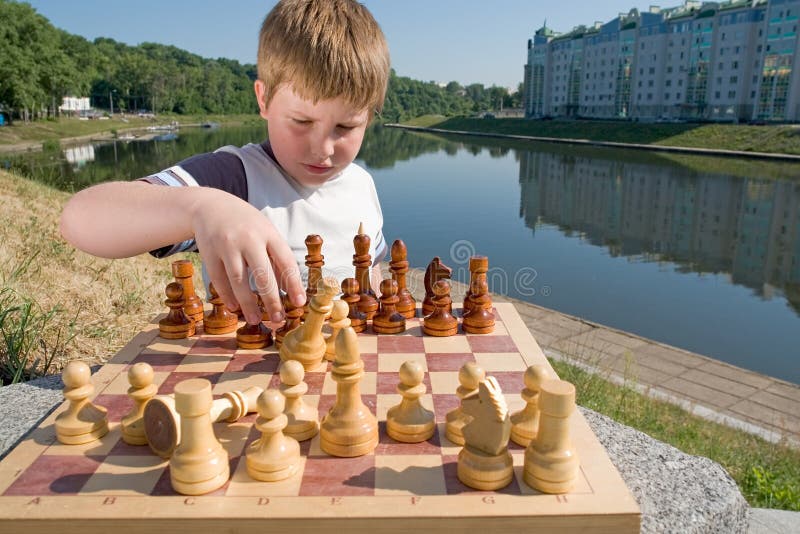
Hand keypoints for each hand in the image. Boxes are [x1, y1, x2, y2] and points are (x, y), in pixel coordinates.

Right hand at [189, 188, 305, 324]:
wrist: (211, 206)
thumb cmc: (247, 225)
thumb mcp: (266, 233)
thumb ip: (277, 258)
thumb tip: (289, 290)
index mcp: (268, 233)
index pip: (285, 261)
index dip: (294, 284)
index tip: (300, 303)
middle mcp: (248, 238)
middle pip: (262, 274)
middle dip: (271, 299)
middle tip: (278, 319)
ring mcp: (227, 245)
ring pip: (238, 279)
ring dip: (248, 303)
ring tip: (255, 319)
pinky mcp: (209, 253)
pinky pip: (219, 279)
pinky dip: (227, 296)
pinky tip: (235, 307)